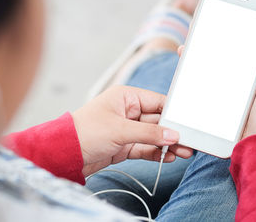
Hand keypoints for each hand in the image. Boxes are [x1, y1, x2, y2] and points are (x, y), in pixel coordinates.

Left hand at [72, 86, 192, 175]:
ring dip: (167, 144)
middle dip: (173, 132)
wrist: (64, 153)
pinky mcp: (123, 145)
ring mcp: (126, 129)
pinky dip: (156, 153)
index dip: (173, 113)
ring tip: (184, 152)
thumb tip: (172, 135)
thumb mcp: (120, 130)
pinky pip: (144, 147)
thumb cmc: (86, 132)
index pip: (156, 102)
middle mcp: (127, 111)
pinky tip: (169, 157)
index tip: (188, 124)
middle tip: (190, 142)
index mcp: (126, 97)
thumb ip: (149, 133)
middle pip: (157, 121)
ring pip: (152, 136)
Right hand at [178, 32, 255, 138]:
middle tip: (200, 31)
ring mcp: (232, 95)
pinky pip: (206, 90)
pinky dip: (195, 81)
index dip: (241, 35)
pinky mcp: (220, 107)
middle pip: (229, 59)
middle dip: (214, 44)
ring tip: (187, 49)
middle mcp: (249, 83)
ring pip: (214, 72)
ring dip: (200, 60)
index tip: (228, 20)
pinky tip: (186, 72)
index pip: (252, 49)